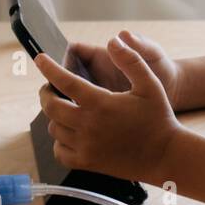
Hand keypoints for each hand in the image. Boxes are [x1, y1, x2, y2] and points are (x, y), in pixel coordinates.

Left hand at [35, 36, 182, 182]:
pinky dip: (58, 141)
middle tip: (49, 88)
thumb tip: (113, 41)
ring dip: (53, 116)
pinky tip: (68, 133)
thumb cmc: (158, 118)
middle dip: (45, 93)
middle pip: (51, 106)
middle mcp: (89, 125)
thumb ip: (130, 60)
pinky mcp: (88, 163)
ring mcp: (86, 146)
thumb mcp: (149, 84)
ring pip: (53, 128)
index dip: (48, 68)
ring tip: (63, 108)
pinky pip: (59, 152)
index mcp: (101, 103)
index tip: (40, 59)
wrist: (165, 156)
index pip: (64, 81)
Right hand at [67, 30, 186, 109]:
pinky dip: (76, 120)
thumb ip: (138, 46)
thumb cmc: (162, 68)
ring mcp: (96, 91)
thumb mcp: (152, 56)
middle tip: (57, 100)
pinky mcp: (100, 108)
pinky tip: (79, 132)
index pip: (73, 51)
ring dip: (63, 105)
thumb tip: (121, 35)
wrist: (173, 90)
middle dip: (57, 86)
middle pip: (64, 76)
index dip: (62, 59)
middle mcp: (95, 73)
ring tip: (65, 119)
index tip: (59, 73)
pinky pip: (80, 112)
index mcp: (102, 57)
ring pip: (68, 96)